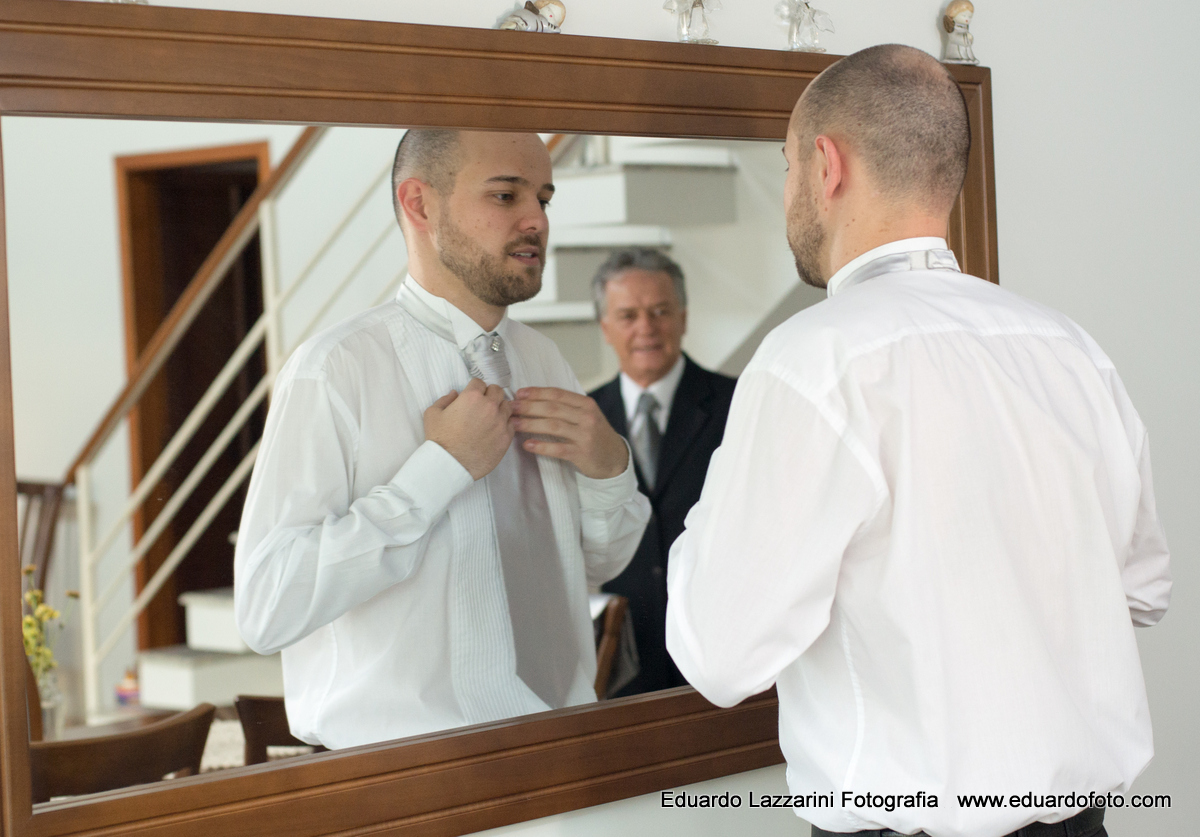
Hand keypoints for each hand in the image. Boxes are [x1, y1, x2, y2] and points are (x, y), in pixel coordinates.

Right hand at [424, 378, 513, 479]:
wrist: (449, 464)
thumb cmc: (439, 440)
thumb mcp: (432, 414)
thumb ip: (445, 399)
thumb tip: (455, 394)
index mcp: (472, 397)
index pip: (479, 382)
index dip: (474, 388)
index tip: (472, 395)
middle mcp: (489, 406)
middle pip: (497, 391)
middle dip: (490, 394)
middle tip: (483, 404)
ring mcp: (500, 422)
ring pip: (507, 406)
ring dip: (499, 408)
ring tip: (490, 417)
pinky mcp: (506, 437)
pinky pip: (511, 424)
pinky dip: (504, 424)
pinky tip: (495, 430)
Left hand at [510, 387, 628, 478]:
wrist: (614, 457)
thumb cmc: (594, 434)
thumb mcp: (586, 415)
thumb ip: (567, 407)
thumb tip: (535, 399)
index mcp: (586, 404)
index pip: (558, 394)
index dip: (537, 392)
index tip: (519, 393)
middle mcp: (587, 417)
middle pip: (553, 409)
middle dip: (529, 407)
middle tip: (511, 407)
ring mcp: (585, 435)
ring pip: (553, 426)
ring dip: (531, 425)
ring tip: (514, 424)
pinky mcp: (582, 453)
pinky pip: (558, 448)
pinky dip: (541, 446)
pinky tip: (527, 445)